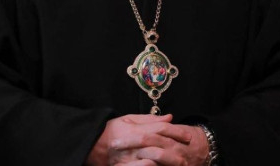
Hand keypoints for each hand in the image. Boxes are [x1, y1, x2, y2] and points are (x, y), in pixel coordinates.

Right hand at [86, 114, 206, 165]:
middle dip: (175, 146)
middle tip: (189, 151)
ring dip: (168, 160)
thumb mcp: (128, 119)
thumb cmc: (111, 131)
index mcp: (133, 128)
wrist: (90, 145)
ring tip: (180, 162)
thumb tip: (169, 117)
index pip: (159, 128)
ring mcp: (128, 157)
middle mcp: (132, 143)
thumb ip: (149, 119)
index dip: (176, 131)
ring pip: (152, 158)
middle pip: (159, 143)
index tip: (188, 136)